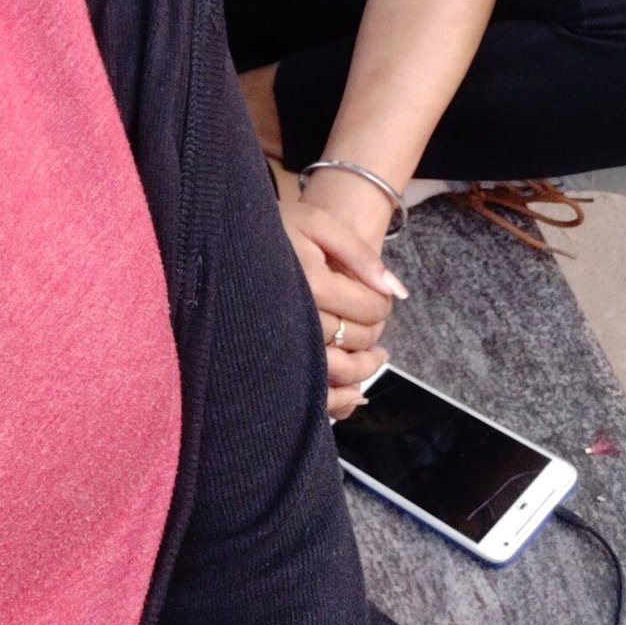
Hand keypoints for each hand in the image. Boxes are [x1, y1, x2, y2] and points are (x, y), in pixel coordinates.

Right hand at [279, 194, 407, 419]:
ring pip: (338, 371)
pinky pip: (312, 394)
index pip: (368, 308)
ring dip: (364, 368)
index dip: (382, 304)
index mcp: (311, 283)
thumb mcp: (318, 224)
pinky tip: (353, 392)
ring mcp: (282, 344)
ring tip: (376, 356)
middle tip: (374, 318)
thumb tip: (395, 291)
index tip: (378, 294)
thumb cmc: (277, 229)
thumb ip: (360, 254)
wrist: (230, 240)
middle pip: (355, 339)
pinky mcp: (274, 361)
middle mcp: (296, 318)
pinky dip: (337, 400)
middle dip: (373, 331)